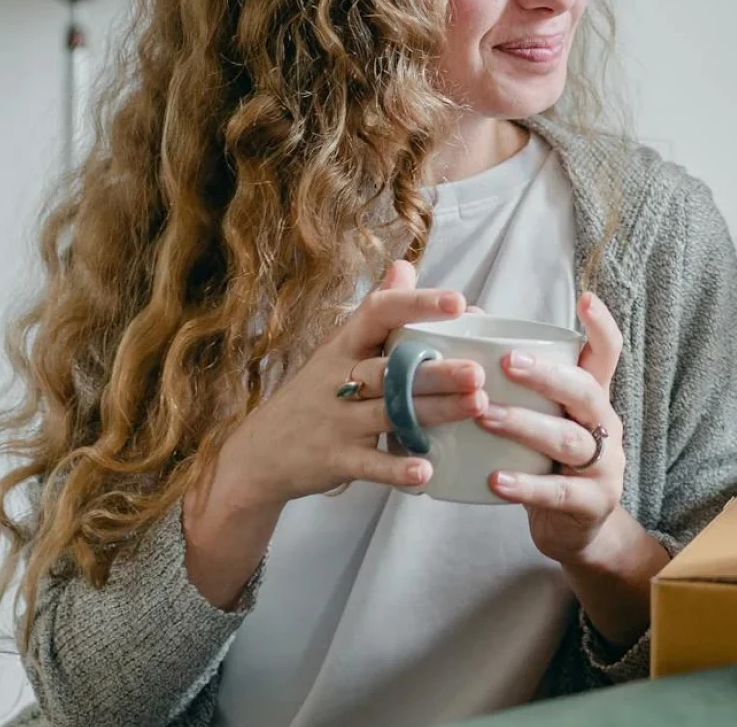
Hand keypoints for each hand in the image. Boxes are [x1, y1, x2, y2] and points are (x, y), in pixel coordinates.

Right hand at [208, 261, 487, 512]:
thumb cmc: (314, 393)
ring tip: (476, 405)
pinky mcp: (336, 460)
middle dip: (435, 371)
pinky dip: (397, 469)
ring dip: (435, 411)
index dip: (418, 304)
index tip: (460, 302)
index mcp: (345, 346)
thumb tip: (405, 265)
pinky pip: (370, 465)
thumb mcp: (338, 348)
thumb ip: (376, 311)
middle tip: (478, 371)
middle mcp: (341, 379)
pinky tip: (427, 470)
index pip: (379, 314)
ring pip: (390, 413)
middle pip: (390, 370)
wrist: (259, 454)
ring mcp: (338, 421)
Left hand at [479, 291, 628, 564]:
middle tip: (508, 362)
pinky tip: (495, 479)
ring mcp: (604, 466)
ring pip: (568, 439)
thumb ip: (518, 378)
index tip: (586, 298)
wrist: (576, 529)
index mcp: (594, 399)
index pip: (608, 354)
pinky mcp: (590, 503)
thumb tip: (469, 318)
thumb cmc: (547, 460)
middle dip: (548, 375)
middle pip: (587, 391)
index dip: (601, 326)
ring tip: (485, 415)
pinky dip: (526, 485)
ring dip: (525, 425)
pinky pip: (557, 492)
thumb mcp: (545, 416)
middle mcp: (605, 426)